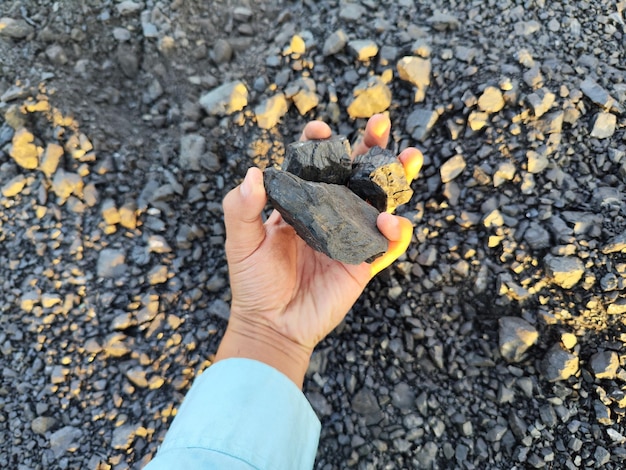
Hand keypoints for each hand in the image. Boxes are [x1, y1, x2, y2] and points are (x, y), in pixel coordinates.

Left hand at [215, 114, 421, 386]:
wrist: (272, 325)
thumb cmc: (253, 283)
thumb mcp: (241, 243)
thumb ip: (241, 209)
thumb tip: (254, 173)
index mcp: (301, 203)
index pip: (315, 166)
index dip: (320, 145)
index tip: (321, 132)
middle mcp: (329, 214)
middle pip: (355, 175)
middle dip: (370, 147)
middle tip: (380, 123)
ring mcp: (349, 236)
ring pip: (378, 202)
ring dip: (396, 179)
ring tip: (409, 157)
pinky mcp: (363, 262)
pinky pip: (386, 244)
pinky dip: (396, 233)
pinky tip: (393, 222)